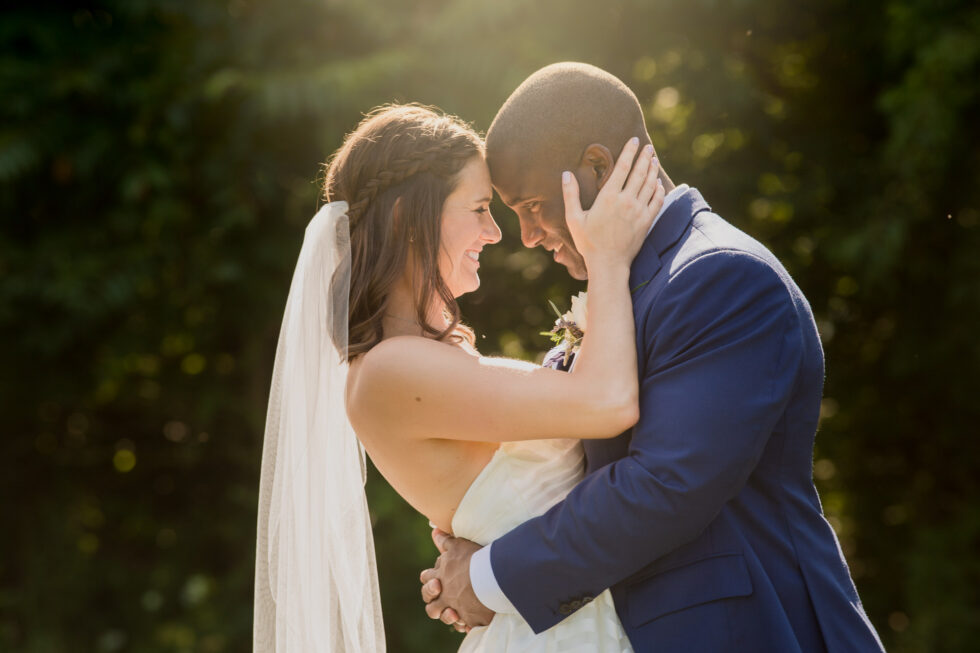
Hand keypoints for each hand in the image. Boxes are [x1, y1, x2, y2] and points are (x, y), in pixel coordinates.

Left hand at [419, 529, 494, 630]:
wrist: (491, 576)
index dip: (430, 580)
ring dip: (448, 615)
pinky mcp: (471, 619)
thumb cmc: (474, 559)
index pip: (427, 579)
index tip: (439, 579)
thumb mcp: (457, 546)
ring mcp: (457, 609)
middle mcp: (445, 595)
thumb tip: (434, 531)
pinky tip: (470, 621)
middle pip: (431, 605)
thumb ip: (445, 541)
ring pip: (444, 617)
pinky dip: (466, 625)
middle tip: (444, 596)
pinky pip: (464, 626)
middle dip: (434, 602)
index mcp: (440, 578)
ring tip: (456, 612)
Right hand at [563, 137, 664, 273]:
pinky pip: (657, 201)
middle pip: (639, 173)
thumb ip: (570, 195)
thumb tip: (566, 174)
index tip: (634, 140)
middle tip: (648, 146)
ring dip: (652, 170)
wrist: (608, 264)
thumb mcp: (574, 219)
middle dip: (644, 157)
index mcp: (608, 197)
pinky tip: (658, 184)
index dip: (629, 152)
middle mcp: (626, 201)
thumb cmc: (588, 242)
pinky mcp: (646, 222)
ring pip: (649, 184)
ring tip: (654, 159)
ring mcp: (639, 212)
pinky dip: (658, 190)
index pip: (622, 168)